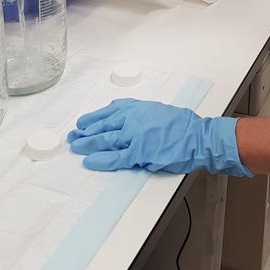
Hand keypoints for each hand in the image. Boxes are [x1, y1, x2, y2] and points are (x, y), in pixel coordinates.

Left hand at [67, 98, 252, 175]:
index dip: (93, 119)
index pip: (108, 112)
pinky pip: (115, 157)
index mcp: (136, 108)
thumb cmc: (181, 125)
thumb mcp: (156, 111)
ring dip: (87, 144)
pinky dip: (101, 160)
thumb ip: (138, 115)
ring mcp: (133, 136)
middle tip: (72, 136)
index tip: (82, 123)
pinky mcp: (138, 152)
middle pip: (102, 126)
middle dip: (84, 132)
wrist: (196, 136)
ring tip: (76, 147)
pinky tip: (90, 161)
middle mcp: (131, 119)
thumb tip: (124, 125)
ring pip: (104, 140)